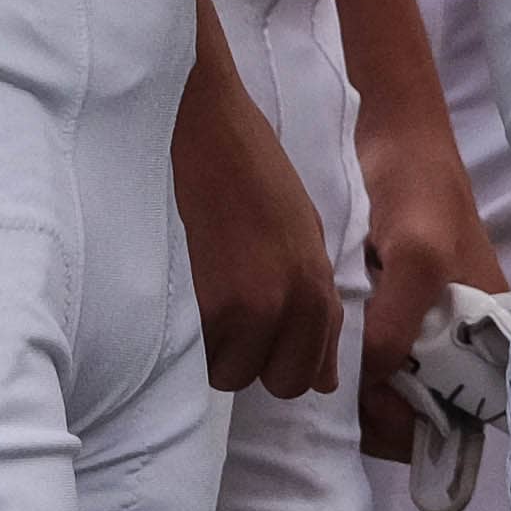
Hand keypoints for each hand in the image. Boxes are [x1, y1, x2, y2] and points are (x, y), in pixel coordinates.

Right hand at [174, 34, 340, 403]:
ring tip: (203, 293)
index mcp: (318, 287)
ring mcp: (251, 307)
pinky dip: (187, 336)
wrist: (205, 127)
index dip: (279, 359)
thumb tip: (326, 382)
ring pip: (229, 374)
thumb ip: (316, 308)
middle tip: (227, 313)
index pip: (308, 372)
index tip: (257, 333)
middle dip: (250, 361)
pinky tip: (184, 290)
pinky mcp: (208, 304)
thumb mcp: (304, 235)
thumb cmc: (252, 172)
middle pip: (272, 383)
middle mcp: (293, 304)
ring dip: (215, 349)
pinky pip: (196, 356)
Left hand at [349, 105, 505, 469]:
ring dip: (370, 393)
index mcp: (494, 333)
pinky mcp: (402, 307)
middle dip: (389, 416)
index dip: (424, 428)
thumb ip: (395, 328)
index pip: (469, 414)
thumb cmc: (423, 192)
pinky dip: (360, 365)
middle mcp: (469, 337)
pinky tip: (335, 357)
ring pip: (403, 387)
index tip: (376, 417)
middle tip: (346, 401)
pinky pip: (383, 356)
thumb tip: (370, 381)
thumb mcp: (417, 261)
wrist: (399, 136)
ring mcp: (435, 322)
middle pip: (432, 409)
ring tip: (337, 379)